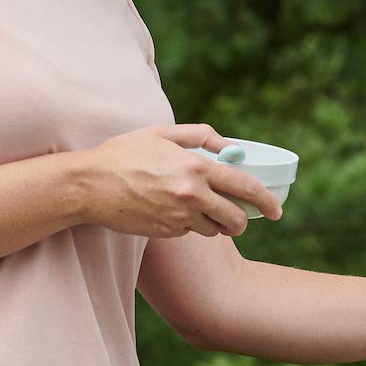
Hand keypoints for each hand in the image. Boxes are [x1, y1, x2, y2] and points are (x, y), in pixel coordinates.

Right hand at [75, 123, 279, 239]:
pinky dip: (189, 225)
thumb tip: (231, 147)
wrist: (89, 185)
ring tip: (201, 210)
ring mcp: (179, 217)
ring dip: (216, 223)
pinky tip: (171, 211)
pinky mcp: (166, 232)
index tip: (276, 210)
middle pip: (236, 217)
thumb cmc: (123, 154)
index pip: (245, 187)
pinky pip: (190, 232)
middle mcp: (191, 194)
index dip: (266, 201)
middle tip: (239, 217)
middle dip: (242, 220)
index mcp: (195, 167)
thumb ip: (200, 136)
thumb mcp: (161, 133)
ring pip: (215, 229)